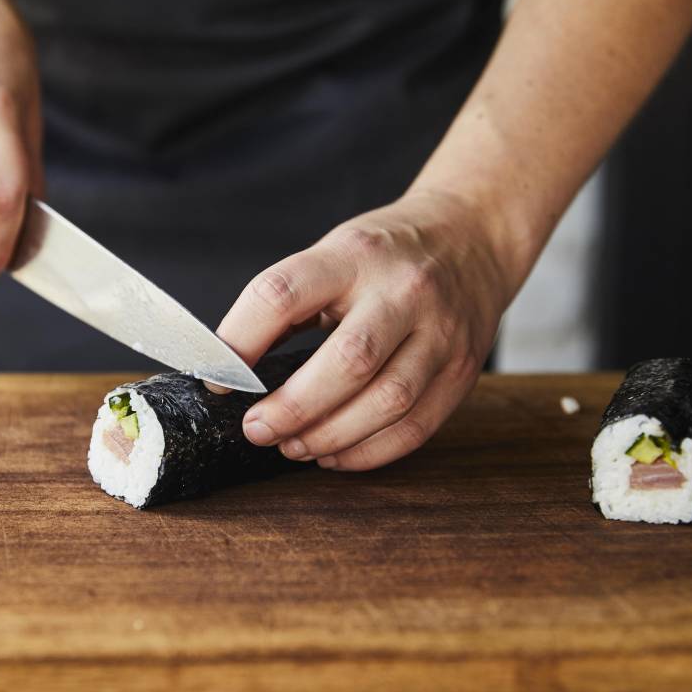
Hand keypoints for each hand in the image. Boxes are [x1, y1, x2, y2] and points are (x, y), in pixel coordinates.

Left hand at [214, 190, 515, 469]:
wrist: (473, 238)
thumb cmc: (385, 255)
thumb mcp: (332, 255)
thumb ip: (287, 305)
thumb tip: (231, 368)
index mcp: (353, 256)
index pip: (283, 295)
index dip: (240, 341)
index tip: (218, 378)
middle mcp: (403, 292)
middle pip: (348, 361)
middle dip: (293, 408)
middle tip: (256, 429)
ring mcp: (442, 333)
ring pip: (388, 401)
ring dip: (330, 436)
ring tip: (293, 446)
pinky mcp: (463, 371)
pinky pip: (416, 427)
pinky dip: (368, 452)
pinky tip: (334, 454)